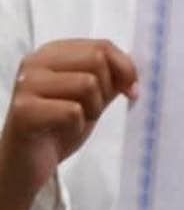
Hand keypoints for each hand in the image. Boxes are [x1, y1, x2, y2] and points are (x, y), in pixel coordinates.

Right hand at [0, 38, 137, 208]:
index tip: (131, 92)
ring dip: (92, 109)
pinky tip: (61, 131)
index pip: (102, 46)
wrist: (26, 164)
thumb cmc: (59, 128)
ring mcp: (27, 84)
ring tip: (75, 121)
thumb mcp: (92, 98)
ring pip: (87, 83)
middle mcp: (36, 62)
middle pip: (96, 59)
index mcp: (52, 53)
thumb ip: (110, 79)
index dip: (126, 69)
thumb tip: (133, 61)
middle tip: (93, 110)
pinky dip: (77, 126)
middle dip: (107, 89)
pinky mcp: (24, 110)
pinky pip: (73, 111)